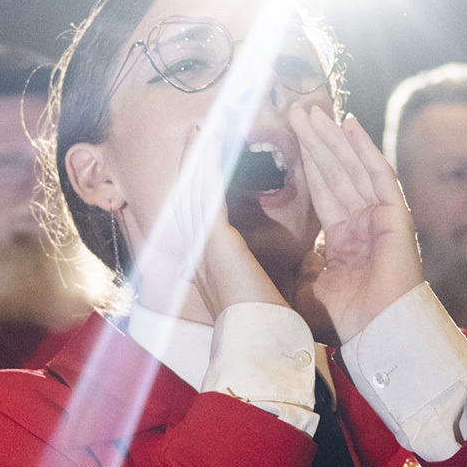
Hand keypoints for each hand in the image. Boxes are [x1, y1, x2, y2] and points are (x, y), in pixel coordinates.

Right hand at [151, 129, 285, 319]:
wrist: (259, 341)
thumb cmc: (263, 323)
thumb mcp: (259, 290)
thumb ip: (258, 272)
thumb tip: (275, 266)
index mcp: (210, 264)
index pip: (203, 216)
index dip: (203, 187)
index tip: (207, 164)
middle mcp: (198, 252)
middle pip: (190, 196)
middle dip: (194, 163)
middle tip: (198, 132)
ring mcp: (201, 244)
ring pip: (195, 187)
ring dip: (199, 154)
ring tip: (204, 126)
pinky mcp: (213, 239)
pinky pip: (207, 190)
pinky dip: (209, 163)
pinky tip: (212, 138)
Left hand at [290, 105, 421, 344]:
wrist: (376, 333)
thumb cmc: (347, 319)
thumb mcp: (314, 284)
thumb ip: (306, 261)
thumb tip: (290, 250)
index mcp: (345, 240)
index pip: (324, 192)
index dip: (308, 164)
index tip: (291, 138)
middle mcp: (364, 224)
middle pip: (337, 173)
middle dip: (316, 142)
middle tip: (296, 111)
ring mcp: (381, 218)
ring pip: (353, 168)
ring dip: (332, 138)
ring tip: (312, 111)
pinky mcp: (396, 216)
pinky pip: (379, 176)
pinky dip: (365, 149)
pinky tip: (349, 126)